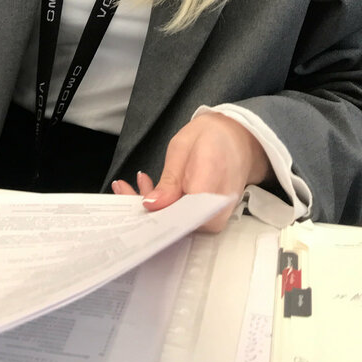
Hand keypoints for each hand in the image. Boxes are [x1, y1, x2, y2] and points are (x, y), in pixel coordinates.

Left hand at [111, 112, 269, 232]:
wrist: (239, 139)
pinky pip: (184, 218)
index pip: (180, 216)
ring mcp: (215, 217)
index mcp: (211, 187)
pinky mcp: (209, 217)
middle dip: (144, 211)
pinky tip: (147, 188)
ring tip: (131, 185)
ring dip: (151, 207)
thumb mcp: (183, 148)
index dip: (154, 217)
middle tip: (122, 191)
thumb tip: (152, 205)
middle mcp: (217, 210)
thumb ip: (169, 180)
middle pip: (176, 225)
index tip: (132, 208)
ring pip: (177, 223)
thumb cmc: (212, 137)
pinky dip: (164, 206)